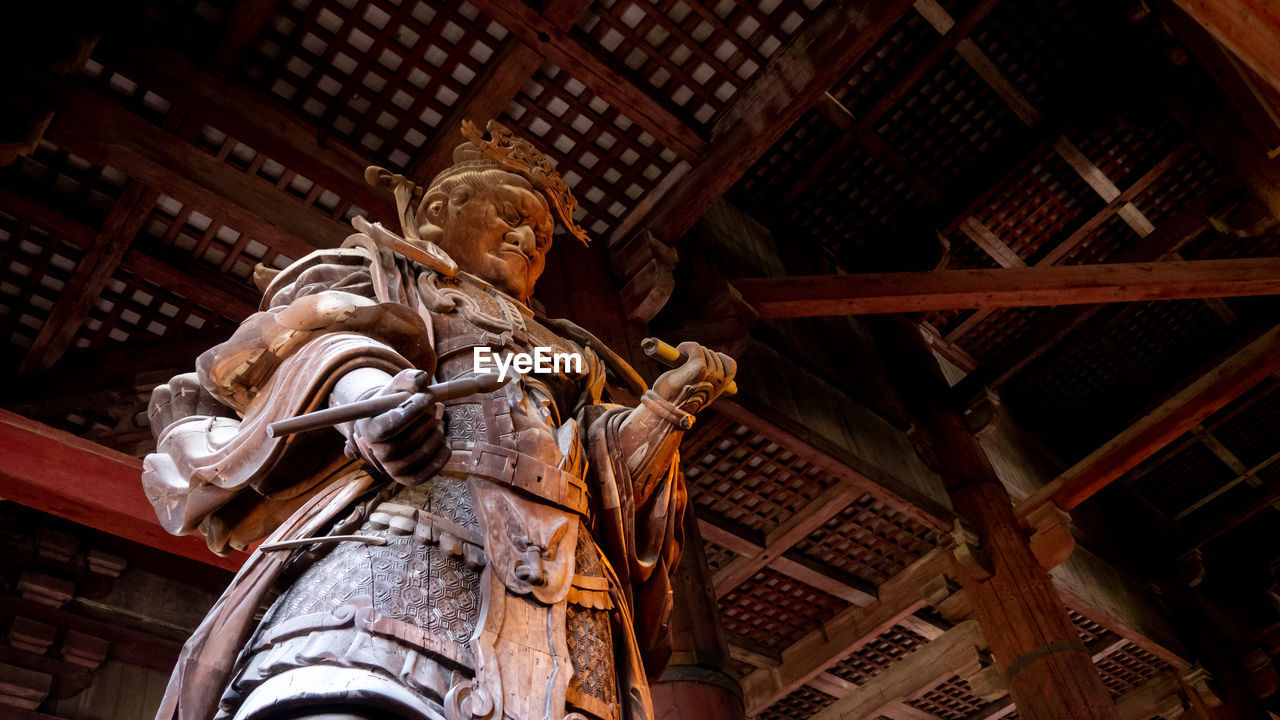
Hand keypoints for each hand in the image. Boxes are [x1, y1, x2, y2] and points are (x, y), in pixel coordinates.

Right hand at [344, 368, 450, 484]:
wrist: (392, 422)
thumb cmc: (395, 401)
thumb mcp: (398, 386)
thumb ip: (408, 380)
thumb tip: (423, 378)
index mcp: (369, 429)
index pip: (390, 426)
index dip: (412, 411)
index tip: (427, 397)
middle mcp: (376, 452)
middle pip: (405, 443)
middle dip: (427, 423)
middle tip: (437, 408)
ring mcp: (391, 468)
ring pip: (420, 456)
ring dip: (437, 436)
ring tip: (440, 422)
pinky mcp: (406, 478)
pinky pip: (428, 472)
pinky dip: (442, 456)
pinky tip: (445, 439)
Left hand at [651, 341, 736, 411]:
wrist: (663, 409)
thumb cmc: (675, 402)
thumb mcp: (693, 396)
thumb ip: (702, 386)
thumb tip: (702, 375)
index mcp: (719, 390)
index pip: (731, 368)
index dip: (720, 360)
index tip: (707, 361)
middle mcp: (717, 382)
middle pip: (715, 357)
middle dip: (702, 354)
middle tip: (687, 358)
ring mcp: (709, 375)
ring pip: (705, 352)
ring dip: (693, 351)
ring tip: (681, 357)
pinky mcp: (698, 367)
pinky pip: (696, 348)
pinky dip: (687, 347)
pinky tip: (679, 351)